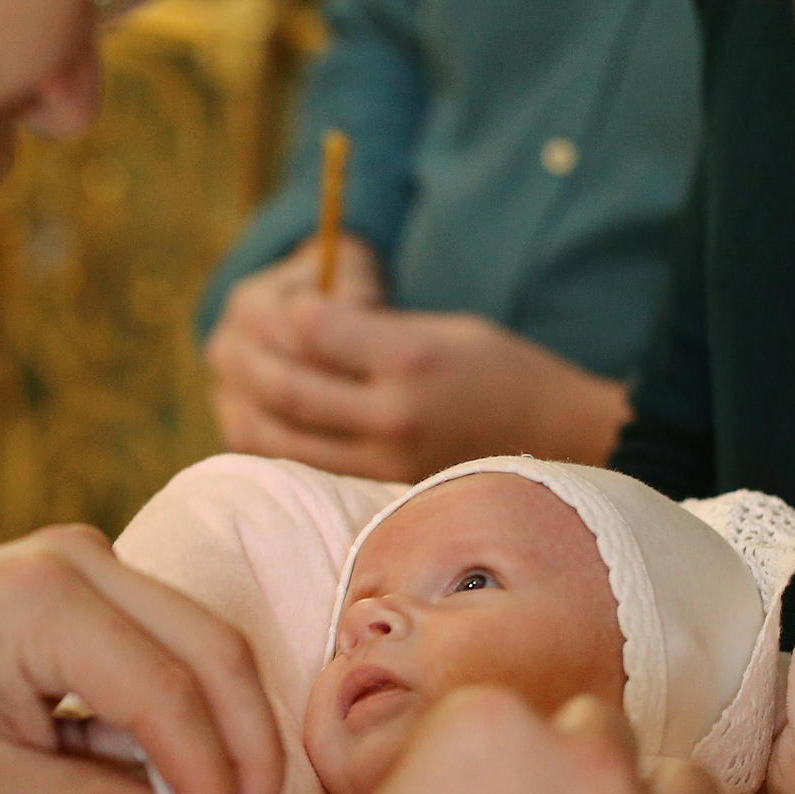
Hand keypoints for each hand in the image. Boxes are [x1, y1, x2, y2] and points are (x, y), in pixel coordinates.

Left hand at [0, 527, 285, 793]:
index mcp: (42, 601)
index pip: (170, 694)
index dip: (215, 782)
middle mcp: (80, 559)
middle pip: (213, 652)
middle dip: (248, 753)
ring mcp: (88, 563)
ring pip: (204, 647)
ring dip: (226, 735)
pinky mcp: (89, 585)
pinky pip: (169, 648)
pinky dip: (188, 717)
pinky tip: (187, 786)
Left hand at [210, 283, 629, 482]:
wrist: (559, 442)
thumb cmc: (501, 371)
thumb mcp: (445, 328)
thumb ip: (371, 331)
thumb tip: (295, 324)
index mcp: (412, 361)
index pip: (315, 329)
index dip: (289, 310)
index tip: (291, 302)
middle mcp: (392, 417)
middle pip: (286, 387)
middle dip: (252, 355)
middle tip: (244, 335)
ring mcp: (381, 463)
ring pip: (276, 437)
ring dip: (243, 403)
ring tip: (235, 377)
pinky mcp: (377, 491)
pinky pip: (297, 468)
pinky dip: (263, 442)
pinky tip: (255, 417)